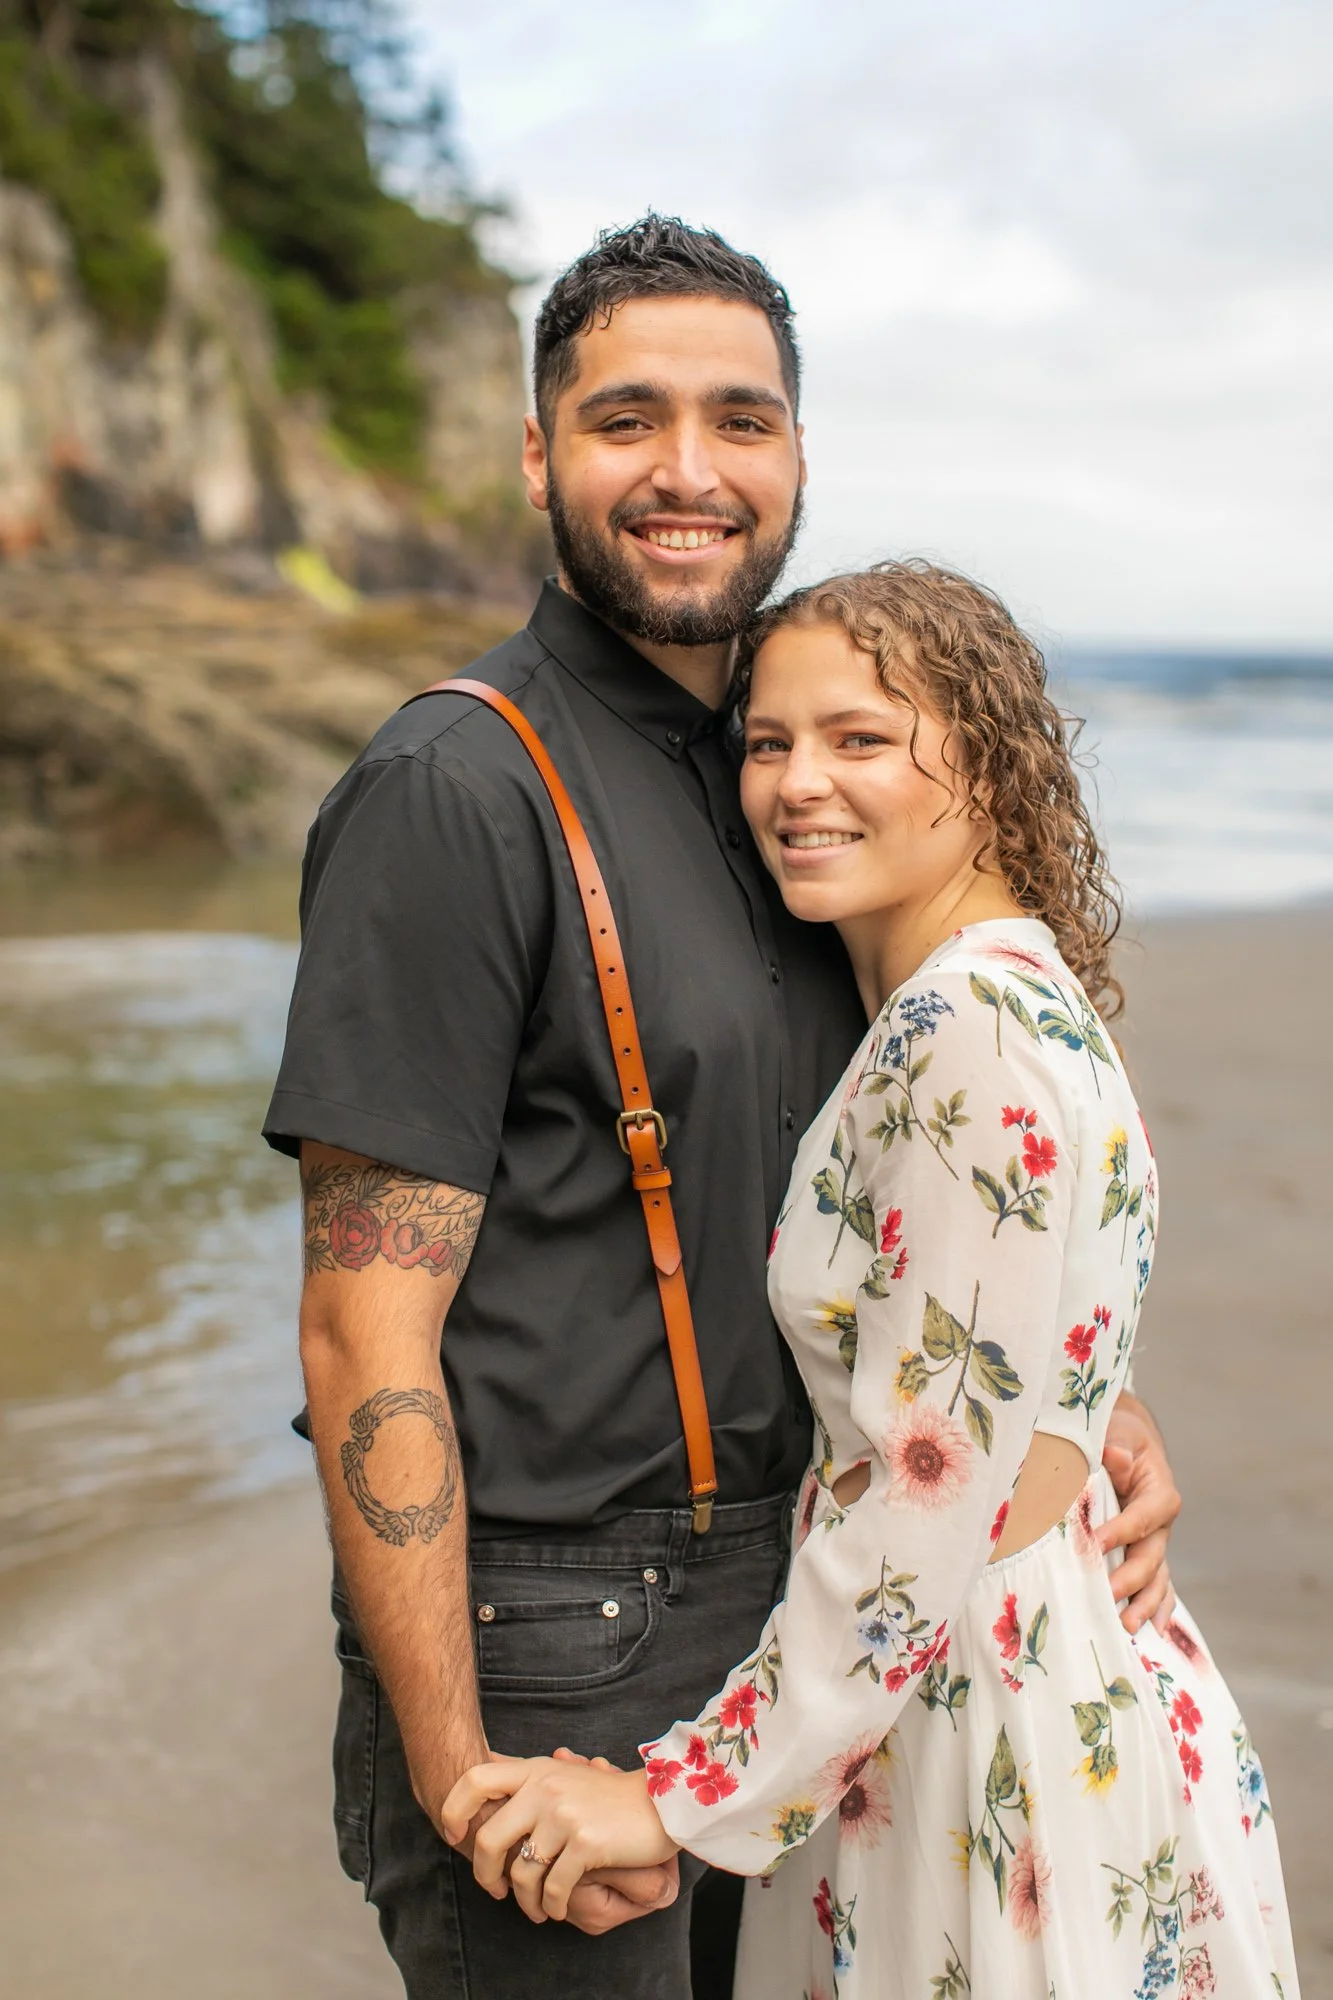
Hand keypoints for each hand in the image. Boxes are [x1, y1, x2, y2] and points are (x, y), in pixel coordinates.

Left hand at [442, 1754, 678, 1922]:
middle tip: (495, 1891)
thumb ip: (531, 1783)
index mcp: (536, 1769)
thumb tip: (484, 1794)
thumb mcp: (566, 1776)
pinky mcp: (585, 1843)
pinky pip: (553, 1887)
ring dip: (524, 1901)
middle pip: (489, 1838)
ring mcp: (564, 1815)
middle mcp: (545, 1788)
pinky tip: (556, 1909)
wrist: (661, 1802)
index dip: (454, 1809)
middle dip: (485, 1875)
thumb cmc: (609, 1797)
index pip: (476, 1779)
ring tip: (534, 1909)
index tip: (454, 1835)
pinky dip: (551, 1906)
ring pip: (521, 1872)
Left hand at [1100, 1394, 1180, 1634]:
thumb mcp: (1118, 1432)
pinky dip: (1153, 1608)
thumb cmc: (1118, 1436)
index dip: (1121, 1532)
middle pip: (1151, 1556)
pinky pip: (1154, 1586)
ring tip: (1128, 1627)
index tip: (1094, 1545)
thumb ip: (1117, 1446)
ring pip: (1156, 1578)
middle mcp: (1161, 1524)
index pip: (1143, 1516)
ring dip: (1143, 1604)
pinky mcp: (1144, 1555)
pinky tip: (1146, 1634)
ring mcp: (1155, 1544)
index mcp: (1158, 1492)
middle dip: (1130, 1579)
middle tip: (1107, 1596)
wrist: (1127, 1440)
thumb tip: (1113, 1454)